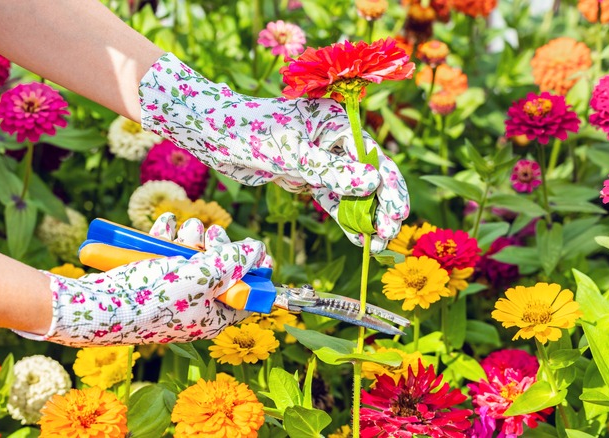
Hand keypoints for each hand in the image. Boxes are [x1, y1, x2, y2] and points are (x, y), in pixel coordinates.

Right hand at [17, 213, 267, 346]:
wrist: (101, 305)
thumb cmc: (155, 297)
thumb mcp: (204, 277)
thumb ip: (234, 262)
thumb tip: (257, 252)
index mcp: (214, 316)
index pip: (247, 294)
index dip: (254, 269)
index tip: (257, 248)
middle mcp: (196, 305)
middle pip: (220, 268)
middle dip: (217, 245)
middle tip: (211, 235)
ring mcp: (173, 289)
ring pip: (193, 253)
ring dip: (190, 235)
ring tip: (181, 231)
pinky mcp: (152, 275)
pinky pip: (167, 250)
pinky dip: (166, 234)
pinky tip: (163, 225)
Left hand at [139, 53, 408, 249]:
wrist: (214, 135)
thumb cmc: (250, 134)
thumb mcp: (292, 155)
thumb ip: (331, 171)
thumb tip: (373, 183)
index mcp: (338, 122)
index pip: (374, 158)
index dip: (389, 190)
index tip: (394, 218)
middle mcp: (334, 137)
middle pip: (369, 175)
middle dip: (380, 206)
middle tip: (386, 237)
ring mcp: (321, 156)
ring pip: (351, 189)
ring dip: (363, 215)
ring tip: (374, 243)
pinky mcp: (306, 172)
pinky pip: (331, 196)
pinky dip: (343, 215)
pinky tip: (356, 236)